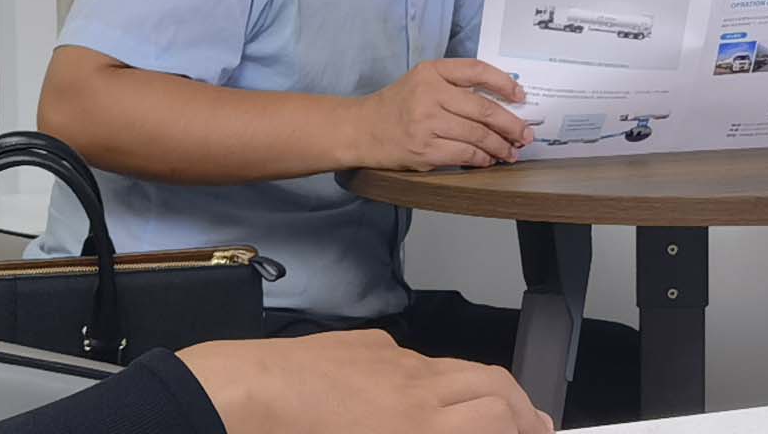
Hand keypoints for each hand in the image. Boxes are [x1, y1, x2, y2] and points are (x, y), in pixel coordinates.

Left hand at [182, 331, 553, 433]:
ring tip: (489, 411)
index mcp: (418, 426)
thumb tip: (451, 428)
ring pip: (458, 367)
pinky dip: (432, 375)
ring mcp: (390, 359)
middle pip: (495, 384)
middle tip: (532, 426)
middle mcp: (415, 387)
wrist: (235, 398)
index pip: (500, 418)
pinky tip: (417, 393)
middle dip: (522, 407)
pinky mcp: (362, 343)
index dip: (525, 428)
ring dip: (484, 389)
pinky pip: (413, 357)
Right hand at [352, 59, 534, 169]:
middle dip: (511, 124)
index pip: (477, 71)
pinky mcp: (424, 150)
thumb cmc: (396, 106)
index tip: (521, 96)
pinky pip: (464, 155)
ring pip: (478, 135)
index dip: (504, 83)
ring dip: (500, 146)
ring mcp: (427, 123)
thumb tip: (502, 102)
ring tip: (511, 152)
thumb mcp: (422, 82)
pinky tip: (489, 160)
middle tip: (526, 135)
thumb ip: (455, 86)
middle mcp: (430, 94)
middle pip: (484, 108)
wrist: (360, 130)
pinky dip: (482, 159)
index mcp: (431, 72)